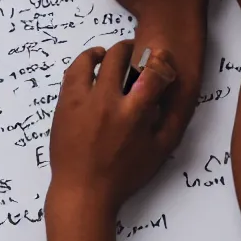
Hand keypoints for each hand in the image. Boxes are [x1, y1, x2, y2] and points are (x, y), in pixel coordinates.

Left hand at [48, 42, 180, 212]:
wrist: (82, 192)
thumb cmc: (124, 175)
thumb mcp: (159, 151)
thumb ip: (172, 120)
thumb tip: (176, 92)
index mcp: (133, 113)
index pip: (152, 70)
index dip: (161, 59)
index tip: (161, 59)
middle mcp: (107, 101)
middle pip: (119, 55)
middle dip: (131, 48)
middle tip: (135, 53)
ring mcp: (81, 102)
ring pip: (89, 59)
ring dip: (103, 52)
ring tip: (108, 55)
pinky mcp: (63, 105)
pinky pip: (71, 74)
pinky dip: (83, 65)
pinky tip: (89, 68)